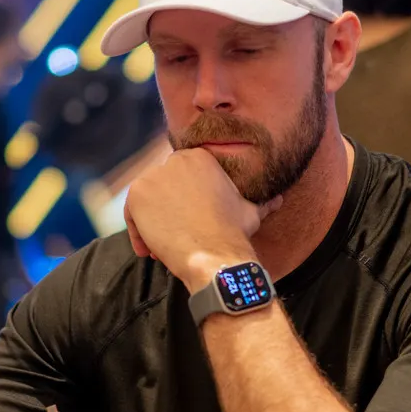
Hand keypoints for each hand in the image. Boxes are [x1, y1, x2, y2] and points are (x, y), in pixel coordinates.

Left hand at [123, 150, 281, 291]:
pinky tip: (150, 250)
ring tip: (163, 248)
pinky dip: (137, 233)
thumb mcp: (251, 211)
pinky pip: (131, 214)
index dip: (182, 206)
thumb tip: (278, 199)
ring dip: (151, 225)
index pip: (179, 179)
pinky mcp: (137, 193)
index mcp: (199, 157)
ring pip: (146, 203)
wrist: (215, 254)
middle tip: (175, 238)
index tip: (188, 226)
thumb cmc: (234, 233)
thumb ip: (260, 201)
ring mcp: (154, 175)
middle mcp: (174, 159)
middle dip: (166, 215)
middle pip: (161, 191)